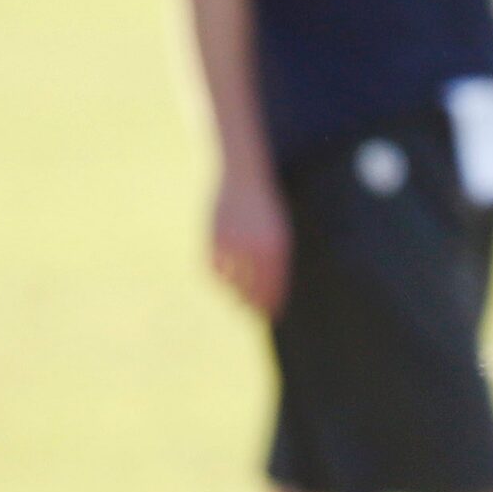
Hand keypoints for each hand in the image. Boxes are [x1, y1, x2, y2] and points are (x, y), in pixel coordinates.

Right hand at [211, 165, 290, 316]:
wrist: (244, 176)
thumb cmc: (266, 208)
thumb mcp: (278, 232)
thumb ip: (275, 260)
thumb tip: (271, 290)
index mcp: (276, 246)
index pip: (273, 285)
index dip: (272, 303)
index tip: (272, 316)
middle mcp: (254, 247)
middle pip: (252, 288)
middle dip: (253, 304)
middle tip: (253, 314)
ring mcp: (232, 243)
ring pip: (232, 281)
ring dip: (235, 295)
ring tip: (239, 303)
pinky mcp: (214, 238)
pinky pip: (214, 268)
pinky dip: (219, 279)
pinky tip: (225, 284)